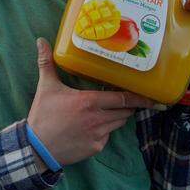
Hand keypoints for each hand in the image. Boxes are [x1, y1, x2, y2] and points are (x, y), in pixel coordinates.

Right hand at [26, 38, 155, 167]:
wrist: (36, 148)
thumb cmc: (43, 116)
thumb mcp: (46, 88)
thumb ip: (46, 63)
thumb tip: (41, 41)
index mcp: (89, 102)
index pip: (122, 99)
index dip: (139, 98)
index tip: (152, 98)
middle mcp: (97, 119)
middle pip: (124, 112)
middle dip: (126, 106)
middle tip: (122, 101)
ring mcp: (98, 135)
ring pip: (118, 124)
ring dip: (116, 117)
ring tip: (104, 112)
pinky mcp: (96, 148)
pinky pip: (107, 137)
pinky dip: (104, 132)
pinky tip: (90, 129)